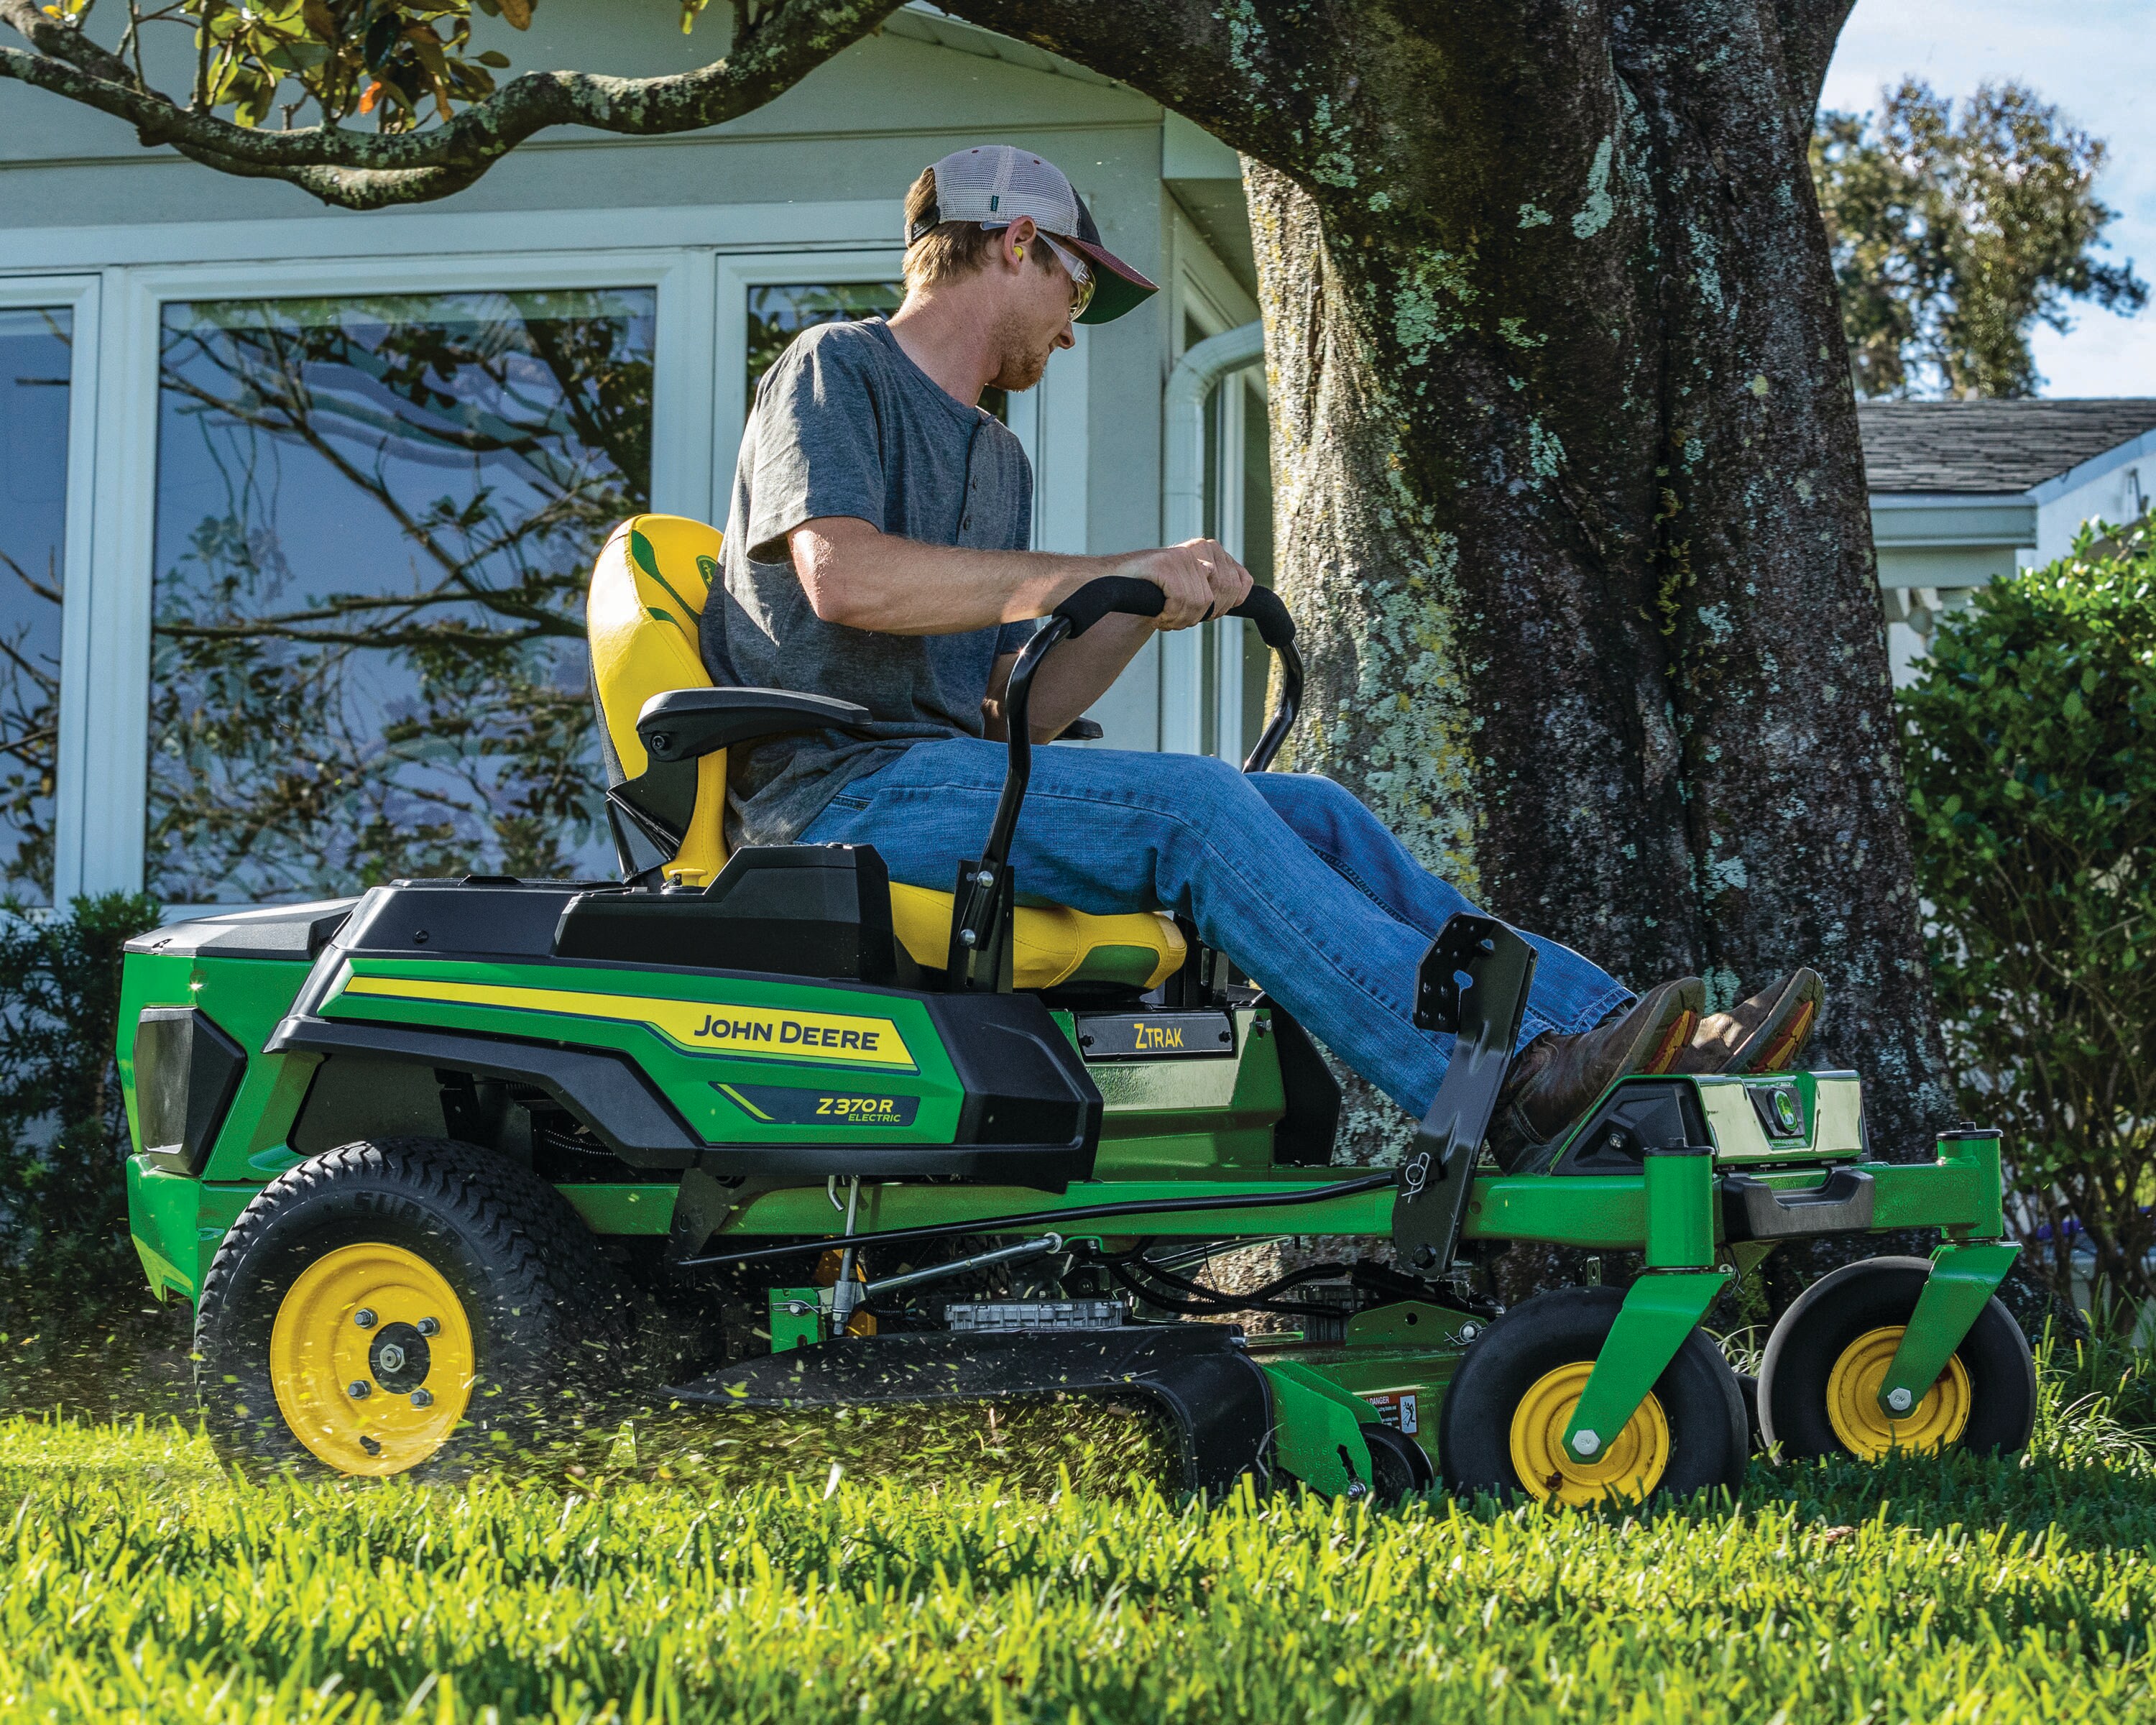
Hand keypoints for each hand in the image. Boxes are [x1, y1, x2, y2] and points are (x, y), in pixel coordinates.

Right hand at [1121, 538, 1252, 629]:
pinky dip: (1169, 616)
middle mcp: (1199, 550)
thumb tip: (1241, 594)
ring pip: (1199, 604)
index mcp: (1209, 551)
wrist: (1116, 581)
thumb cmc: (1152, 587)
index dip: (1227, 605)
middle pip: (1218, 599)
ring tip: (1166, 618)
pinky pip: (1180, 601)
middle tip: (1178, 619)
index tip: (1207, 616)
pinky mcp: (1166, 565)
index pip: (1240, 582)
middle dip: (1199, 617)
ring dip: (1180, 620)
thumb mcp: (1188, 585)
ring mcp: (1182, 556)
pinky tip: (1158, 616)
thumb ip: (1213, 587)